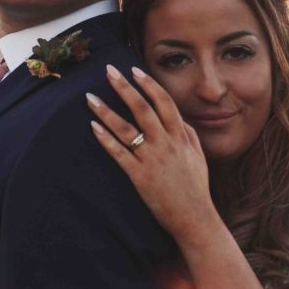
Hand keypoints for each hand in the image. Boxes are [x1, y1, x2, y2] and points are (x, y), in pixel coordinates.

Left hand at [87, 64, 218, 242]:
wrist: (194, 218)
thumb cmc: (196, 188)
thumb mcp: (198, 156)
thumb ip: (189, 134)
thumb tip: (179, 118)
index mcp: (181, 137)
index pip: (164, 103)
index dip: (149, 84)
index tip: (135, 70)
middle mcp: (166, 144)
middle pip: (143, 108)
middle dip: (124, 87)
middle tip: (109, 71)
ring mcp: (152, 159)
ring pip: (126, 128)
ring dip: (106, 111)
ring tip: (90, 97)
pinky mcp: (139, 176)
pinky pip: (119, 153)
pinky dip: (105, 139)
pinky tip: (92, 127)